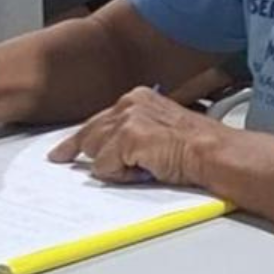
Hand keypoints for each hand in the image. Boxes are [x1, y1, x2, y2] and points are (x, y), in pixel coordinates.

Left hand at [47, 87, 222, 185]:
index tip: (61, 152)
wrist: (211, 152)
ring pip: (94, 152)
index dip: (77, 140)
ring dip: (114, 167)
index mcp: (137, 98)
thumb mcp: (158, 128)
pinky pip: (105, 167)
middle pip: (88, 134)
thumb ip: (132, 131)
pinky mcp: (127, 138)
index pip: (97, 120)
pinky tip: (143, 171)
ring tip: (141, 167)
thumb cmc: (194, 146)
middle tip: (70, 162)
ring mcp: (127, 119)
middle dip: (87, 154)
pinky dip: (121, 176)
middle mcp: (129, 103)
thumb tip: (108, 149)